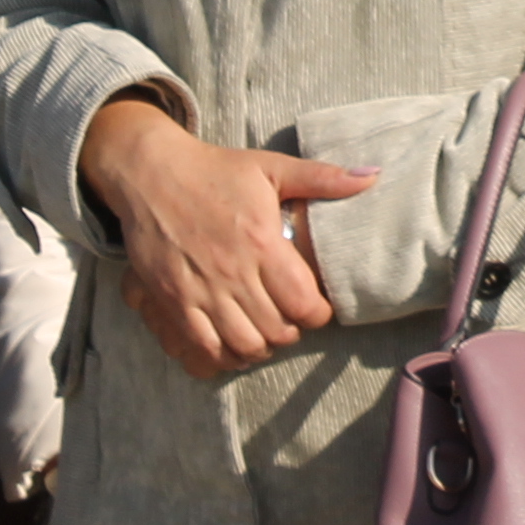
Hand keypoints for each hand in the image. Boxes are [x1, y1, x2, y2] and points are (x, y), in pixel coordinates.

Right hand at [81, 96, 374, 381]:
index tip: (315, 307)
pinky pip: (203, 348)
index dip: (318, 314)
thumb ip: (323, 178)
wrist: (151, 173)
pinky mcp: (173, 301)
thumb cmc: (215, 170)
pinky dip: (222, 357)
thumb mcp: (271, 167)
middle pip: (277, 331)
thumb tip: (373, 176)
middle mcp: (233, 272)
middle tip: (289, 320)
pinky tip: (231, 343)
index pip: (304, 303)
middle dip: (291, 332)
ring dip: (260, 347)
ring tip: (263, 332)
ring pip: (243, 346)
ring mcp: (200, 290)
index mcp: (262, 241)